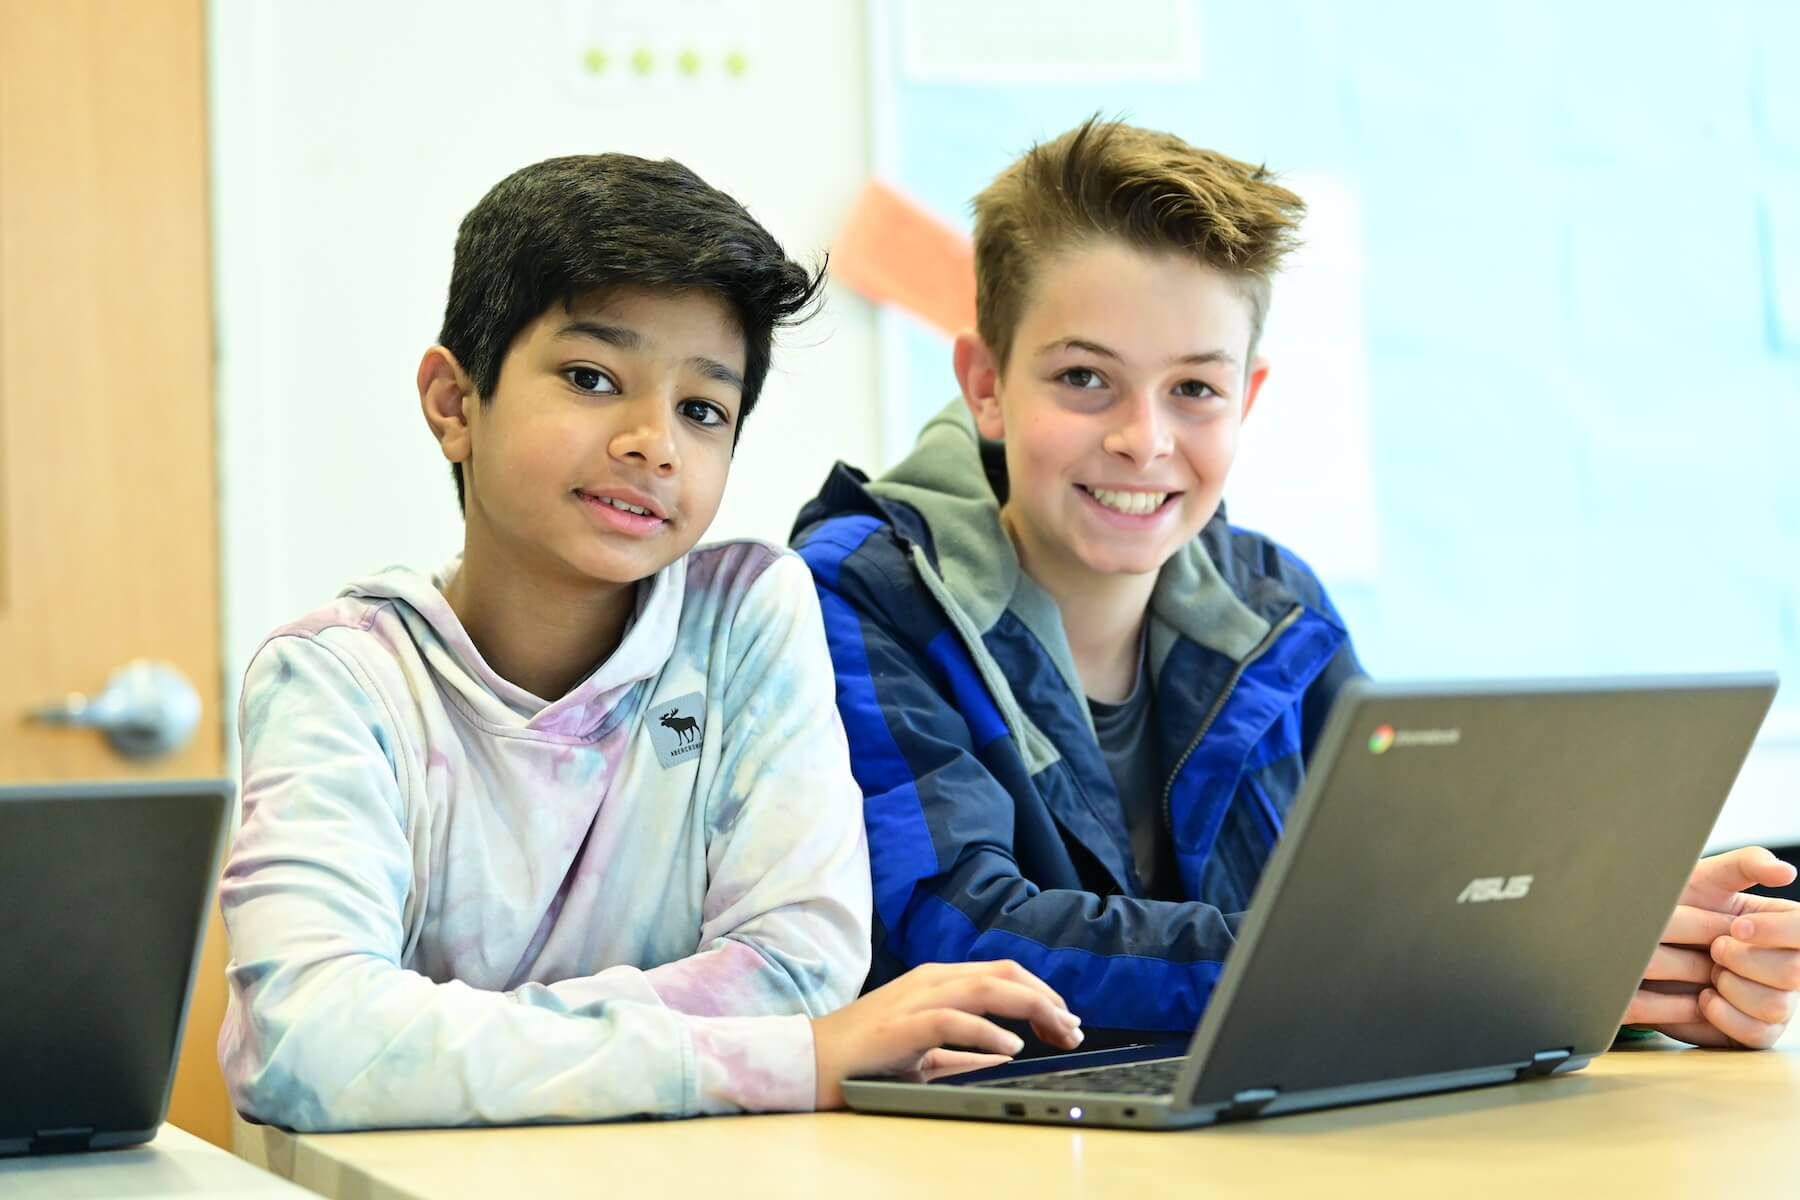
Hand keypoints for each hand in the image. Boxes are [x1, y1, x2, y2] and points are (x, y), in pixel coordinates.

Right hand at [811, 960, 1083, 1108]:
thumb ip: (964, 1051)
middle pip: (1005, 974)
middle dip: (1047, 998)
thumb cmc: (863, 1059)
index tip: (1067, 1021)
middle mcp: (931, 980)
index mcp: (937, 981)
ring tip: (1058, 1032)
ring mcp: (916, 998)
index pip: (1002, 974)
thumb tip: (1009, 1052)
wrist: (810, 1062)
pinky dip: (988, 1031)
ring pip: (988, 987)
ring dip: (1032, 1008)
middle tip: (1074, 1029)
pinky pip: (954, 1020)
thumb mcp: (924, 1053)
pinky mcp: (902, 1024)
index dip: (1041, 993)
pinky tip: (1012, 1046)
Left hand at [1627, 847, 1799, 1047]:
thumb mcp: (1706, 879)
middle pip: (1793, 972)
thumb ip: (1744, 865)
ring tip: (1708, 972)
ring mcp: (1776, 1001)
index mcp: (1786, 927)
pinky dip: (1724, 1014)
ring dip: (1732, 987)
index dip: (1776, 931)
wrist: (1645, 946)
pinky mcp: (1755, 1030)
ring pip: (1775, 1006)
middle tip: (1713, 949)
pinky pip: (1756, 1034)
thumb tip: (1785, 871)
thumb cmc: (1679, 907)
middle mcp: (1789, 965)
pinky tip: (1704, 997)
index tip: (1737, 927)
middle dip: (1744, 960)